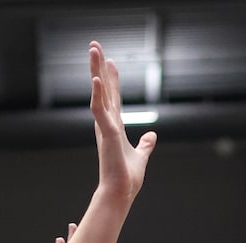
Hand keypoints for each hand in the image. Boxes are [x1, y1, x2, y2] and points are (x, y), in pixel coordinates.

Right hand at [89, 41, 155, 205]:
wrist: (121, 194)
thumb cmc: (127, 179)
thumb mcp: (141, 156)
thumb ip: (145, 145)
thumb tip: (152, 136)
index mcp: (114, 128)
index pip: (113, 98)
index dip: (112, 80)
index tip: (111, 62)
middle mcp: (107, 124)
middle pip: (103, 89)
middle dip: (99, 67)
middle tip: (94, 46)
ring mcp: (105, 128)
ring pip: (99, 93)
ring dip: (96, 71)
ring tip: (93, 50)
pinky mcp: (107, 134)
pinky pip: (100, 110)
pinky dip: (98, 95)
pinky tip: (96, 79)